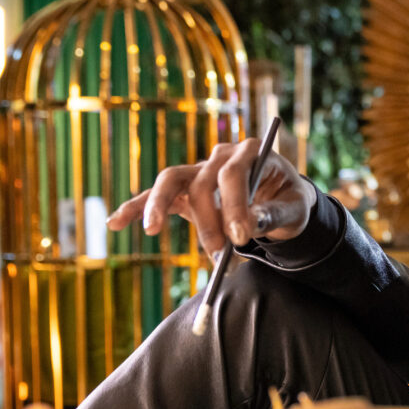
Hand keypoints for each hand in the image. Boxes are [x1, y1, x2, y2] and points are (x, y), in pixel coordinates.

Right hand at [105, 139, 316, 255]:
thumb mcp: (293, 210)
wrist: (280, 200)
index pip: (234, 175)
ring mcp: (201, 169)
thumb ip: (273, 215)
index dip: (234, 206)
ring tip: (152, 229)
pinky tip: (115, 222)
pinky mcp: (186, 187)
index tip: (239, 238)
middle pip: (202, 182)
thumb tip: (248, 226)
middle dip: (209, 222)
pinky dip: (136, 207)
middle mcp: (223, 154)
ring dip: (160, 205)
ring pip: (172, 179)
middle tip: (219, 256)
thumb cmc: (288, 202)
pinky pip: (158, 195)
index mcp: (253, 152)